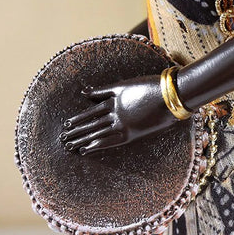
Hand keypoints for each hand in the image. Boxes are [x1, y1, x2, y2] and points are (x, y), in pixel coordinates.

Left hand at [59, 75, 176, 154]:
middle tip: (63, 137)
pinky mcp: (130, 134)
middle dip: (76, 130)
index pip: (91, 111)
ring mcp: (121, 124)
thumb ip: (105, 89)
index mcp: (114, 99)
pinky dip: (95, 146)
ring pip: (96, 133)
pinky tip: (85, 150)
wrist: (170, 96)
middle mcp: (114, 112)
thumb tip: (84, 91)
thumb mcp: (126, 84)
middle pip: (91, 123)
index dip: (79, 118)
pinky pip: (108, 142)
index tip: (67, 124)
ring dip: (82, 139)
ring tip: (69, 145)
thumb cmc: (151, 86)